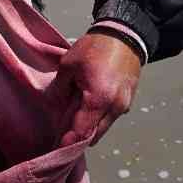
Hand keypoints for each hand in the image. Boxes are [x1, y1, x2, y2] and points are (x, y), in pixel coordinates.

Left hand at [47, 32, 141, 147]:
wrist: (125, 35)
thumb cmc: (96, 47)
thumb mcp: (69, 65)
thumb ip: (60, 89)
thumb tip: (55, 105)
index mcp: (99, 100)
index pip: (82, 131)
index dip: (69, 141)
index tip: (57, 147)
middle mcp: (115, 108)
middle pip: (94, 135)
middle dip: (78, 137)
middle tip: (62, 135)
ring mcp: (124, 106)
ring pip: (103, 127)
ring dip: (89, 127)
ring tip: (72, 118)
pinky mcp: (127, 101)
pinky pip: (110, 117)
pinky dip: (98, 118)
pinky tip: (86, 108)